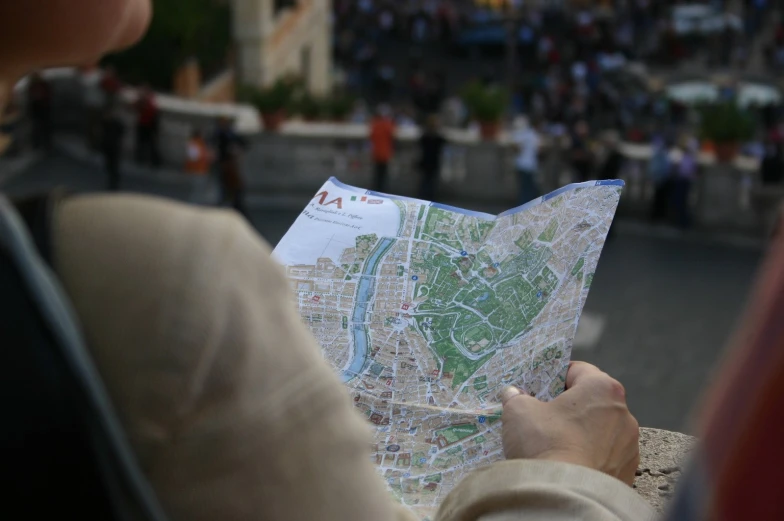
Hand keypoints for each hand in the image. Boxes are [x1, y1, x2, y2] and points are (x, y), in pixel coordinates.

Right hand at [501, 362, 639, 485]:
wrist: (564, 495)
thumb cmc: (546, 444)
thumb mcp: (518, 411)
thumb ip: (517, 397)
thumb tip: (514, 395)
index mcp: (603, 389)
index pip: (577, 370)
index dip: (554, 377)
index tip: (539, 388)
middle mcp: (624, 414)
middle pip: (591, 401)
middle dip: (568, 407)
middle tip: (542, 417)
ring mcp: (629, 446)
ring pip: (600, 430)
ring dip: (581, 434)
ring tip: (554, 445)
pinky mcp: (627, 473)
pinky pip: (605, 457)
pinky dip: (589, 458)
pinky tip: (568, 464)